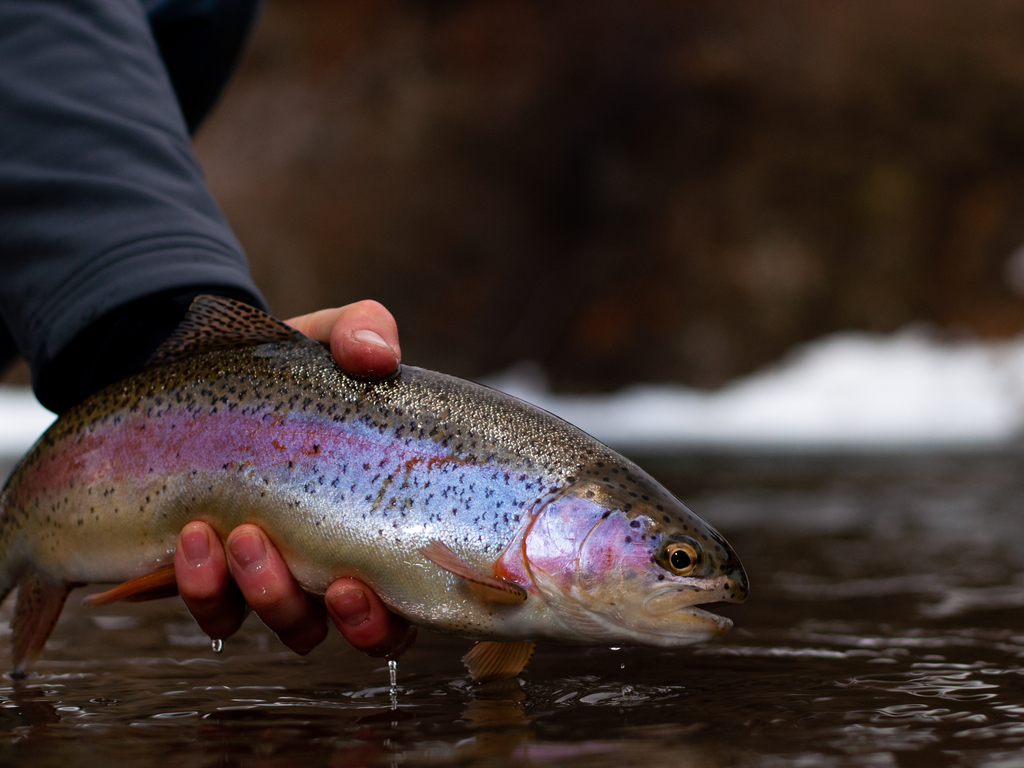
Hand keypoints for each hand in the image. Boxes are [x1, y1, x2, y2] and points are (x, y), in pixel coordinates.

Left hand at [174, 300, 414, 657]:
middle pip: (354, 630)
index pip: (408, 599)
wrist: (198, 378)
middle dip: (336, 616)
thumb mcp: (327, 340)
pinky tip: (190, 538)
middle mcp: (338, 564)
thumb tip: (377, 354)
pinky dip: (202, 586)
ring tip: (237, 536)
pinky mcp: (220, 576)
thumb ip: (362, 332)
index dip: (390, 616)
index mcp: (381, 522)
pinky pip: (217, 611)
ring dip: (265, 595)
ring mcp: (278, 575)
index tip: (358, 583)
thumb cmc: (286, 372)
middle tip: (315, 570)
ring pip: (288, 625)